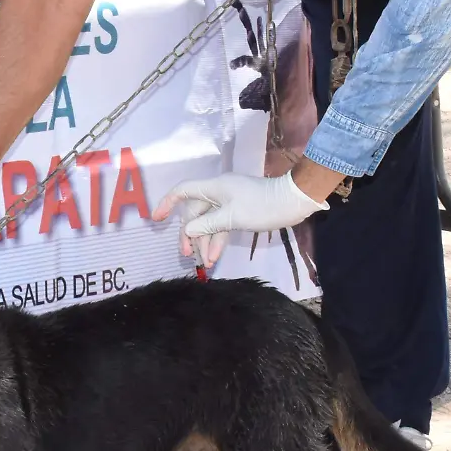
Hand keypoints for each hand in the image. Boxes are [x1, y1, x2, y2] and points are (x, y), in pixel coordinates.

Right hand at [155, 172, 325, 267]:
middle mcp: (218, 193)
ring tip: (204, 262)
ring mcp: (228, 202)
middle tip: (187, 254)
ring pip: (208, 222)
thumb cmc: (261, 206)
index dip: (168, 203)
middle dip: (190, 234)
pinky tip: (215, 256)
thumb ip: (207, 225)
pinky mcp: (238, 211)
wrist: (292, 202)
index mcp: (214, 187)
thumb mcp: (232, 218)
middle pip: (195, 213)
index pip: (183, 191)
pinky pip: (221, 225)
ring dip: (205, 241)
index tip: (157, 219)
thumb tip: (188, 231)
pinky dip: (218, 239)